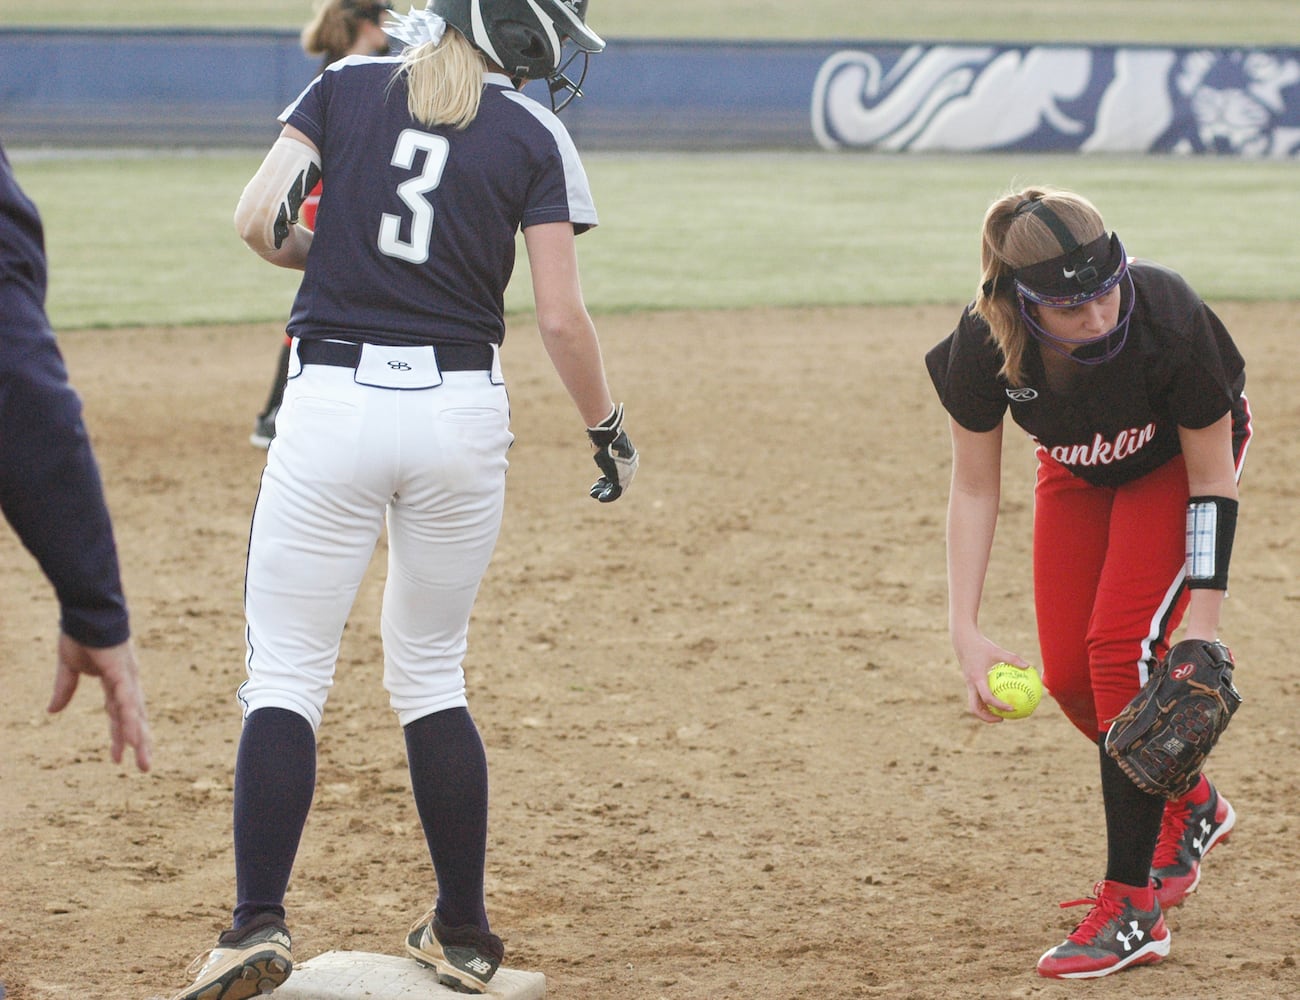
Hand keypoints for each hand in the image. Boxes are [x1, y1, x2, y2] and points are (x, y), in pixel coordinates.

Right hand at [49, 634, 152, 771]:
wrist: (86, 609)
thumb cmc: (81, 632)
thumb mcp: (69, 667)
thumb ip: (65, 689)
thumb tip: (52, 711)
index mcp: (117, 681)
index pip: (119, 714)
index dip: (119, 736)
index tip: (117, 759)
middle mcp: (128, 682)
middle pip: (134, 719)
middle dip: (139, 743)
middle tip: (144, 767)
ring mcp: (127, 678)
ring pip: (134, 715)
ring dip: (139, 739)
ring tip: (144, 763)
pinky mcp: (121, 673)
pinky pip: (126, 701)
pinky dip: (130, 720)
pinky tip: (133, 738)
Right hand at [587, 403, 637, 502]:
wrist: (606, 437)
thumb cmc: (604, 437)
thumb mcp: (606, 443)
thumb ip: (606, 449)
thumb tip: (598, 445)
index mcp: (631, 457)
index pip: (622, 472)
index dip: (609, 478)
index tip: (599, 481)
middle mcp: (632, 467)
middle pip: (619, 481)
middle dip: (606, 487)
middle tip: (594, 489)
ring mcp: (627, 474)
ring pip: (617, 488)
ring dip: (604, 493)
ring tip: (594, 494)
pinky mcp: (621, 479)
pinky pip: (616, 493)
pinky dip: (607, 497)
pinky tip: (599, 498)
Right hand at [953, 632, 1029, 723]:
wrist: (962, 640)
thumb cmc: (981, 645)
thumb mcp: (997, 651)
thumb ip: (1012, 659)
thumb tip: (1028, 666)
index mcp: (977, 678)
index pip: (987, 697)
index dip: (999, 706)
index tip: (1012, 708)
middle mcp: (971, 684)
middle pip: (975, 707)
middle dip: (986, 717)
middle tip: (1002, 719)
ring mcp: (968, 684)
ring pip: (974, 703)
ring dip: (985, 711)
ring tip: (1000, 714)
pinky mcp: (969, 682)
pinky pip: (976, 695)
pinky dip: (985, 701)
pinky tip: (998, 699)